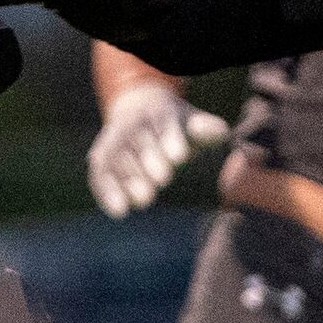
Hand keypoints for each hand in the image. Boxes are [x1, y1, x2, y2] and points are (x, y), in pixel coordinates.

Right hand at [89, 82, 228, 217]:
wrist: (138, 112)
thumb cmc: (174, 124)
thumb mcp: (191, 121)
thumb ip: (206, 128)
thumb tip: (222, 132)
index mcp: (157, 110)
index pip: (164, 123)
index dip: (171, 139)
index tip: (180, 157)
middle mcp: (132, 122)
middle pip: (140, 142)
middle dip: (151, 160)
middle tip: (164, 180)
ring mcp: (114, 139)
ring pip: (118, 158)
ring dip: (129, 180)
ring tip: (144, 202)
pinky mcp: (101, 156)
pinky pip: (100, 174)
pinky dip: (107, 192)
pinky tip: (119, 212)